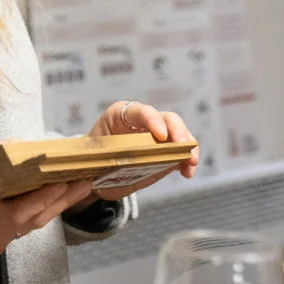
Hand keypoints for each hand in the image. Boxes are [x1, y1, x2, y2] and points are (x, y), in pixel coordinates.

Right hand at [0, 143, 98, 255]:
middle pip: (35, 218)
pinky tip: (48, 199)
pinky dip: (34, 213)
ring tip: (75, 188)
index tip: (67, 177)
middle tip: (85, 181)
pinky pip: (19, 230)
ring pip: (30, 226)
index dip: (48, 193)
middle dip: (62, 199)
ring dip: (52, 206)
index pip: (23, 205)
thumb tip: (25, 146)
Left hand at [78, 100, 198, 203]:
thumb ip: (113, 156)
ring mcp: (155, 135)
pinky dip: (187, 160)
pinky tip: (187, 172)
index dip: (152, 120)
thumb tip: (124, 163)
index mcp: (119, 114)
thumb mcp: (96, 156)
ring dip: (188, 147)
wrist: (93, 171)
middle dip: (178, 131)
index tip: (161, 136)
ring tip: (190, 164)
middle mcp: (141, 120)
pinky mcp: (164, 151)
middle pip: (165, 118)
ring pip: (178, 132)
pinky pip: (180, 151)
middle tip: (184, 148)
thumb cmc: (92, 158)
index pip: (139, 111)